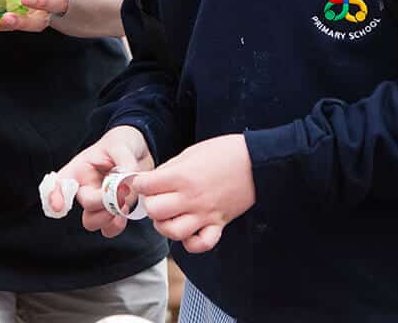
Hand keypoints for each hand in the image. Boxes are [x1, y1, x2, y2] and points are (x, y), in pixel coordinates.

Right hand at [52, 125, 151, 237]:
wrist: (137, 150)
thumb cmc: (121, 143)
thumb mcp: (121, 145)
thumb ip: (125, 162)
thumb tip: (128, 180)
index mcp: (80, 169)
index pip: (60, 182)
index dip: (55, 195)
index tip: (59, 206)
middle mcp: (85, 187)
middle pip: (85, 203)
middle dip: (103, 203)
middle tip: (121, 195)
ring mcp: (98, 201)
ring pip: (92, 221)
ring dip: (107, 219)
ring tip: (122, 207)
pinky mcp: (112, 210)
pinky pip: (108, 228)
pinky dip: (115, 226)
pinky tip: (124, 215)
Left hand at [131, 134, 255, 253]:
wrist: (257, 160)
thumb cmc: (224, 152)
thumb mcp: (190, 153)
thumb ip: (170, 169)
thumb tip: (153, 181)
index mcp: (181, 176)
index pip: (145, 186)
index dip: (140, 183)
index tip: (144, 182)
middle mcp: (191, 197)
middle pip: (154, 212)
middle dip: (151, 206)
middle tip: (157, 199)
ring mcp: (205, 213)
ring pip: (173, 232)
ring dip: (165, 226)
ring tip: (169, 216)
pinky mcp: (219, 224)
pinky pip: (201, 244)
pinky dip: (191, 243)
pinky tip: (189, 232)